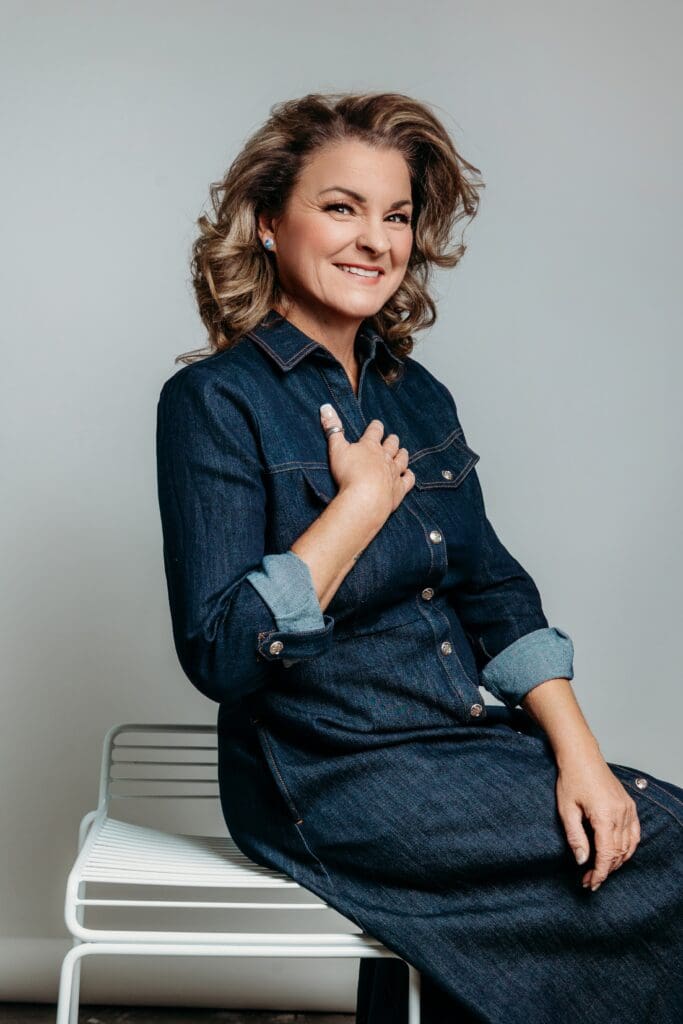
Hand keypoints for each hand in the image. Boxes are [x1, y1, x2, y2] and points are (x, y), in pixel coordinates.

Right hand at [319, 403, 414, 524]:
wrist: (365, 499)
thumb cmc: (349, 473)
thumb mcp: (336, 449)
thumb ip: (332, 428)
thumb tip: (325, 406)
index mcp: (370, 446)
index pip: (375, 431)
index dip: (376, 426)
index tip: (377, 424)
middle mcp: (385, 457)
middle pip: (392, 444)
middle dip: (391, 440)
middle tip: (392, 438)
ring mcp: (394, 472)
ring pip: (402, 459)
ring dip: (402, 454)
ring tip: (403, 451)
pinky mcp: (399, 488)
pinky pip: (408, 479)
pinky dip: (409, 475)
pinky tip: (409, 474)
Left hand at [555, 749, 640, 890]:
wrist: (581, 756)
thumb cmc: (571, 779)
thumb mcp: (566, 810)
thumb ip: (575, 837)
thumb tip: (582, 861)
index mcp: (605, 816)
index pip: (607, 854)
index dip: (600, 873)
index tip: (590, 883)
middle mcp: (621, 814)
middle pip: (618, 853)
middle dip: (605, 870)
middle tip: (589, 879)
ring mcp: (628, 809)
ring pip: (628, 846)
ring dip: (616, 861)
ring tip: (600, 870)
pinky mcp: (630, 805)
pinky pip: (634, 834)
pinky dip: (628, 848)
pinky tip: (617, 855)